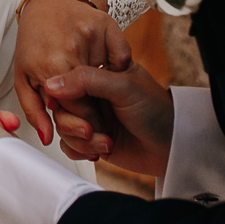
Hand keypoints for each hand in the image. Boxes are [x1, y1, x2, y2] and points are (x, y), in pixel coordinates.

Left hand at [11, 0, 131, 146]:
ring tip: (102, 94)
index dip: (85, 126)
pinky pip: (122, 56)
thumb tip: (47, 138)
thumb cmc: (33, 43)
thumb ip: (34, 111)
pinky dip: (119, 64)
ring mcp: (90, 35)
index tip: (89, 132)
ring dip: (109, 90)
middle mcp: (71, 50)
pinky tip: (107, 66)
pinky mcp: (106, 24)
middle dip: (98, 114)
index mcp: (50, 67)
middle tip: (98, 118)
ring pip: (111, 79)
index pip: (77, 110)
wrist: (48, 3)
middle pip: (95, 97)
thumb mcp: (24, 78)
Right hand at [43, 63, 174, 177]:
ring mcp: (90, 118)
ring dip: (80, 140)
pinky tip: (100, 150)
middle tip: (92, 128)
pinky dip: (81, 150)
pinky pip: (68, 145)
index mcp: (98, 73)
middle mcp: (91, 95)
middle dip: (73, 122)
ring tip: (105, 141)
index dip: (61, 95)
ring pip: (62, 128)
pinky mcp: (91, 139)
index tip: (64, 104)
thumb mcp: (124, 87)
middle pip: (59, 106)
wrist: (172, 148)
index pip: (64, 79)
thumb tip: (52, 83)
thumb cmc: (157, 112)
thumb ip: (87, 80)